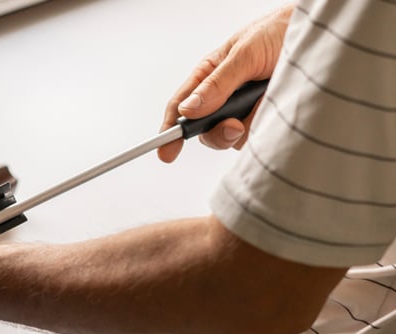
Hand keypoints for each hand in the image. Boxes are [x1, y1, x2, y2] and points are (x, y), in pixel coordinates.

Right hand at [158, 4, 293, 162]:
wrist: (319, 34)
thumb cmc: (279, 31)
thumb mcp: (244, 53)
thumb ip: (217, 83)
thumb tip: (189, 109)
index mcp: (209, 77)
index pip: (181, 107)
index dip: (171, 130)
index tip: (166, 150)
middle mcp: (223, 97)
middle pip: (205, 130)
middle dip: (217, 133)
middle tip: (233, 126)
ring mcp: (244, 110)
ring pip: (232, 137)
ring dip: (247, 127)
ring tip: (267, 101)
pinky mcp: (266, 119)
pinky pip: (258, 136)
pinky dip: (266, 127)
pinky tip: (277, 107)